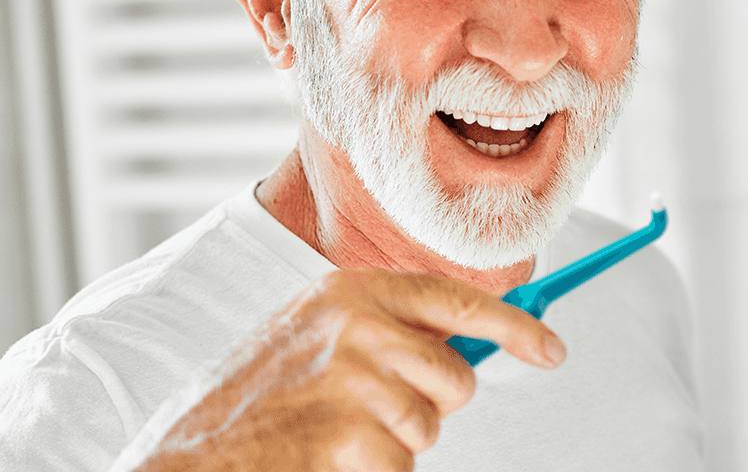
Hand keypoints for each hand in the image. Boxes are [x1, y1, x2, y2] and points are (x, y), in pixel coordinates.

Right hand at [136, 268, 566, 470]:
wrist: (196, 453)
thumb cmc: (263, 399)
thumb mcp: (319, 336)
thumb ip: (388, 330)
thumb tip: (473, 345)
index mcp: (349, 292)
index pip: (454, 300)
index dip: (514, 324)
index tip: (552, 348)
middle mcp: (355, 325)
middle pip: (456, 377)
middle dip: (434, 405)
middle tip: (377, 413)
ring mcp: (352, 377)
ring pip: (430, 426)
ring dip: (397, 444)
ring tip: (338, 435)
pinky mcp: (349, 432)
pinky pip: (402, 465)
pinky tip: (328, 460)